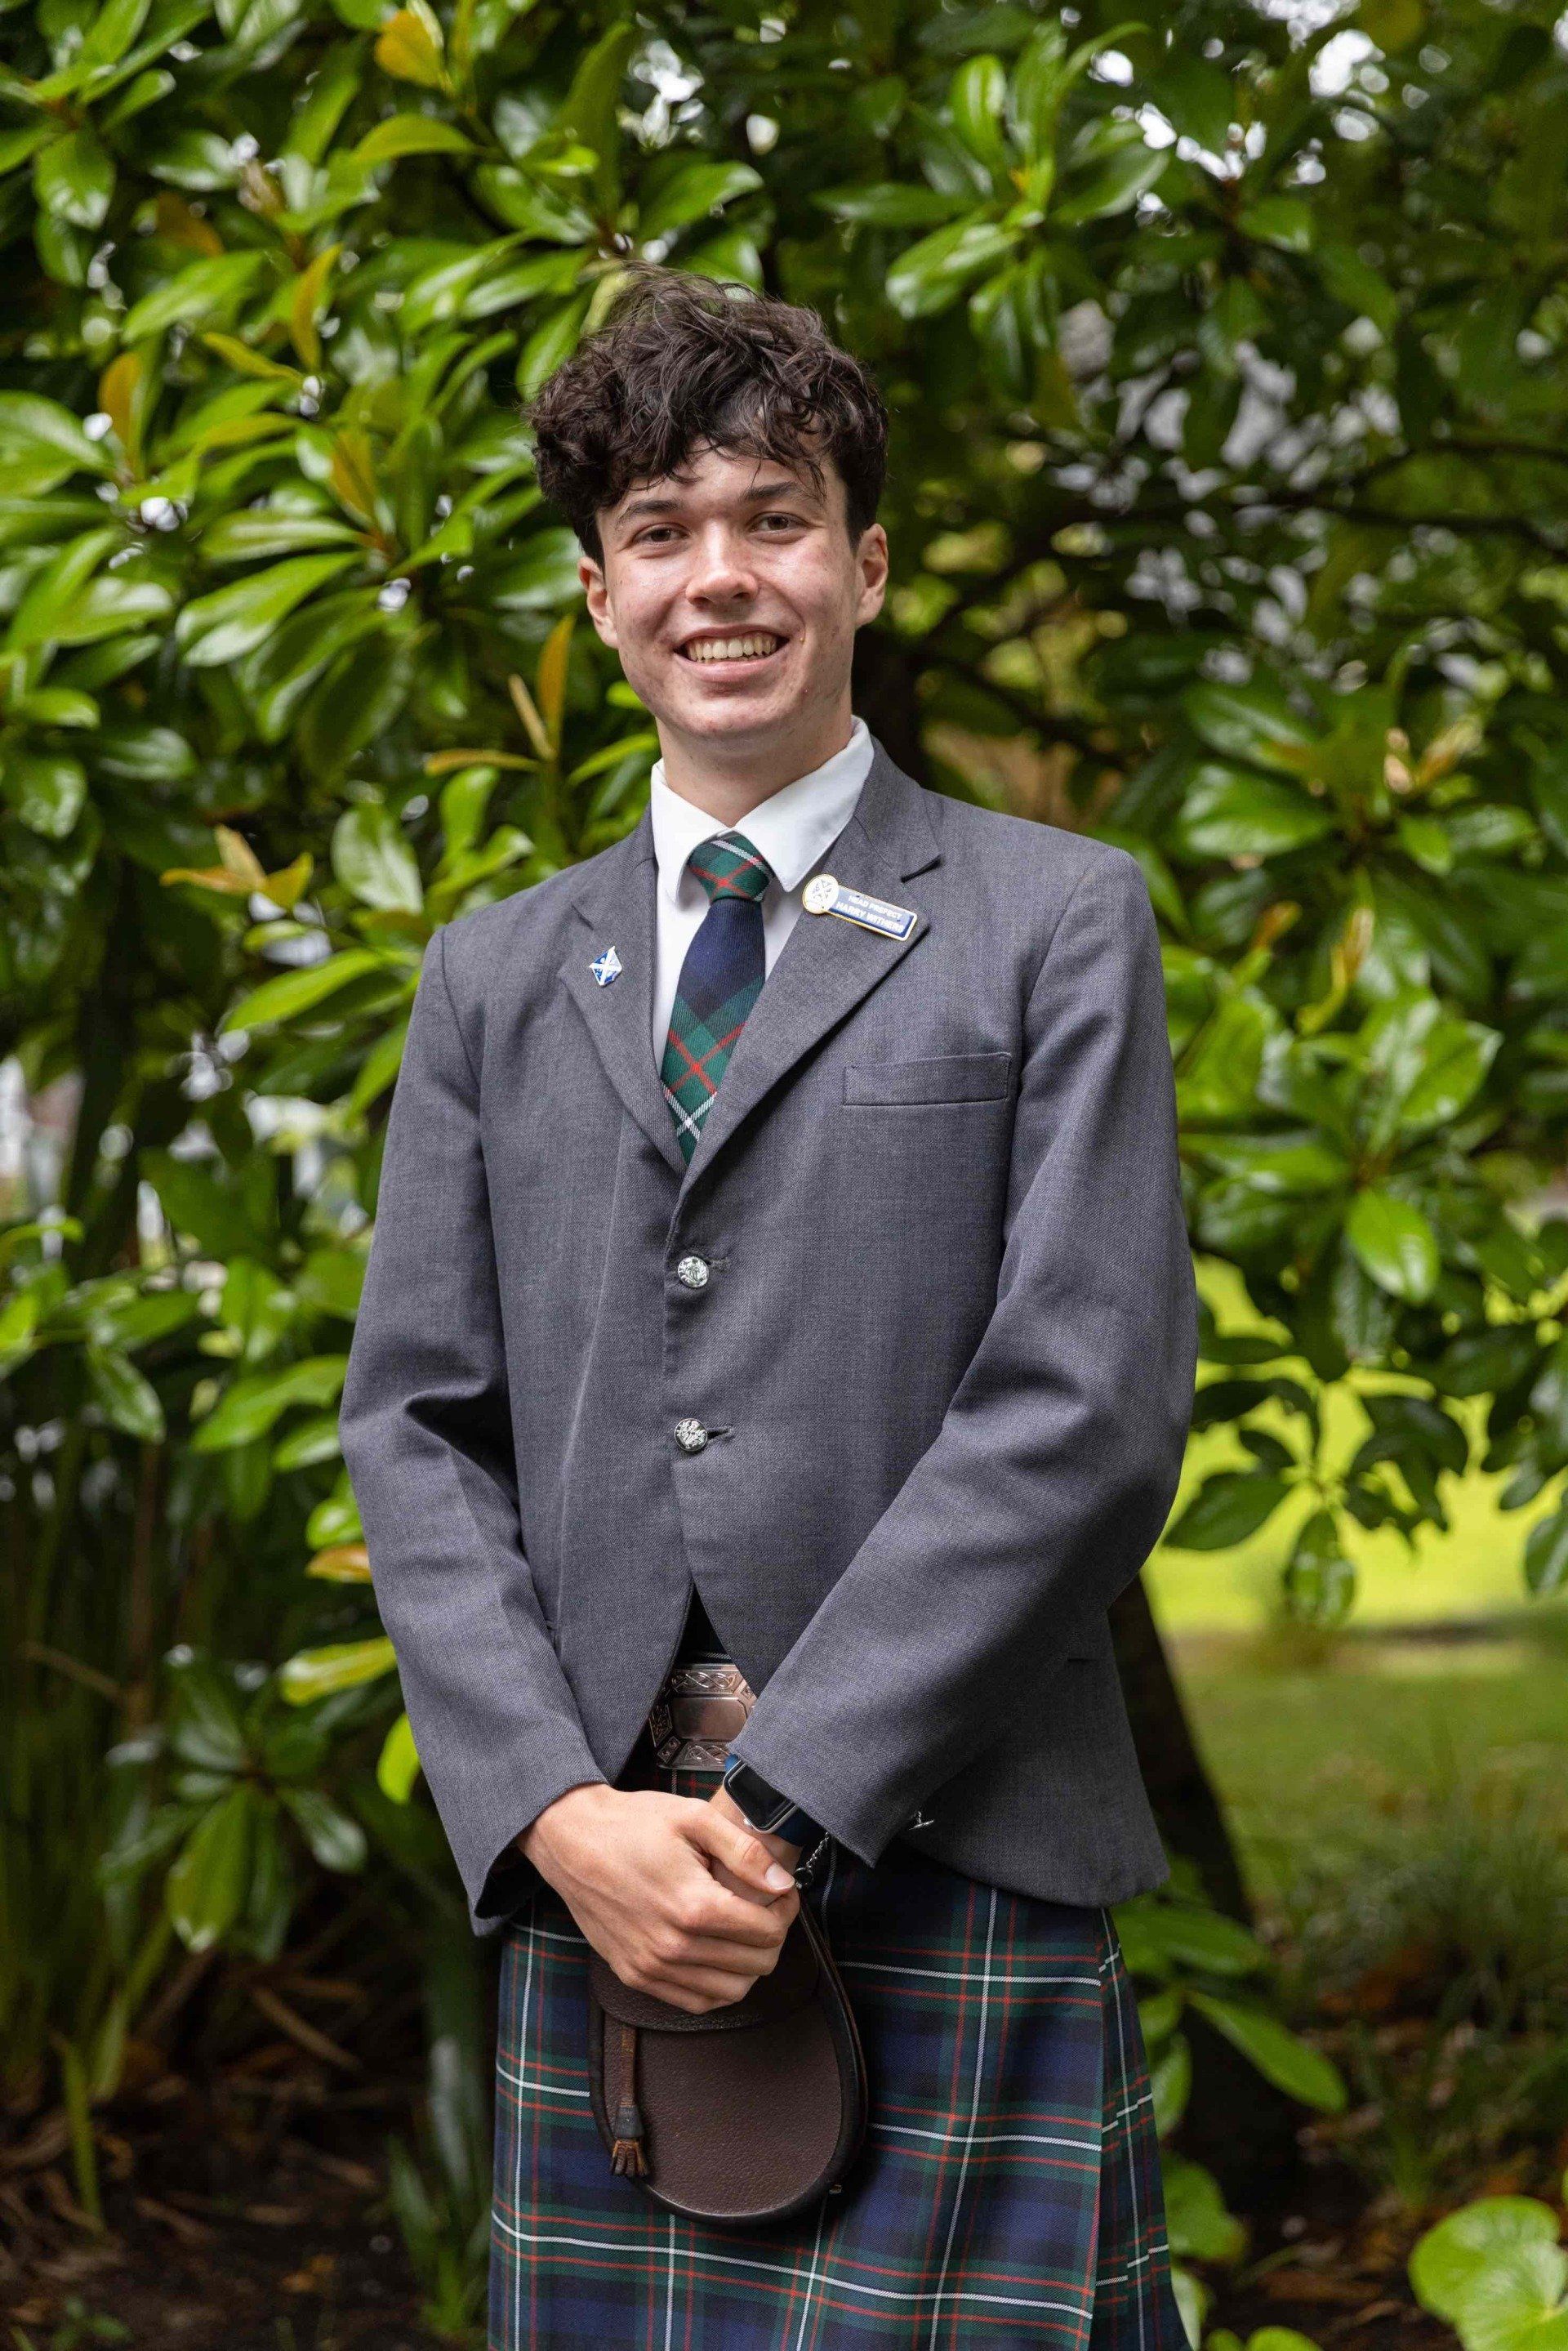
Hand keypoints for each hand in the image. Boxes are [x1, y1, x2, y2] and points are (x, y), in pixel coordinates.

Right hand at [519, 1783, 799, 2013]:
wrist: (571, 1840)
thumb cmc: (633, 1823)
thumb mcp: (694, 1817)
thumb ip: (745, 1853)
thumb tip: (783, 1884)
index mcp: (692, 1906)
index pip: (767, 1932)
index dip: (786, 1911)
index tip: (781, 1892)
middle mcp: (673, 1946)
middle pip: (755, 1965)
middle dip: (774, 1937)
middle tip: (768, 1909)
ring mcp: (651, 1966)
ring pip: (730, 1992)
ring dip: (749, 1965)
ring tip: (746, 1931)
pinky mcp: (635, 1975)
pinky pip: (695, 2002)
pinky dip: (718, 1986)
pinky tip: (719, 1954)